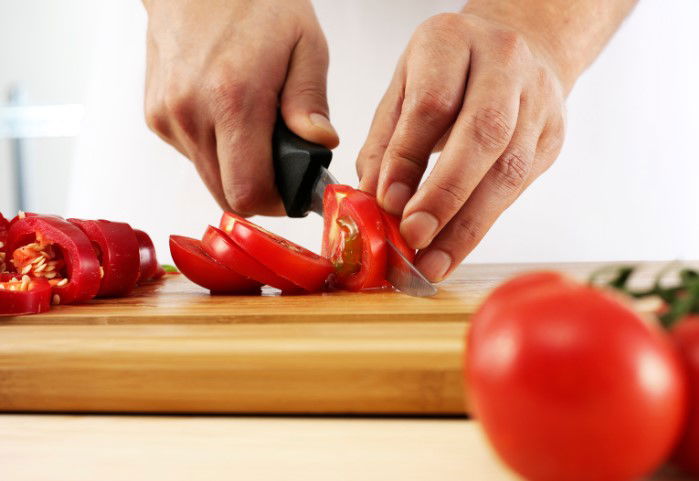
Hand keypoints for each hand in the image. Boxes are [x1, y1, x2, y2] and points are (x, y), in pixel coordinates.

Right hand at [143, 0, 337, 214]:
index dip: (277, 202)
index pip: (248, 192)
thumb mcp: (304, 43)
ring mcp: (168, 117)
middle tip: (281, 166)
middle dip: (259, 189)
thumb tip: (319, 145)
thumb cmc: (252, 1)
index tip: (294, 192)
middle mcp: (191, 113)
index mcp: (233, 99)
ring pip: (208, 178)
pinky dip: (215, 150)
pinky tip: (227, 117)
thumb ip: (310, 101)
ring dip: (236, 169)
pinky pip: (192, 156)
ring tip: (255, 132)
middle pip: (226, 195)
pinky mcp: (156, 116)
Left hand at [357, 10, 565, 281]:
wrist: (521, 47)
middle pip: (483, 134)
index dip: (407, 158)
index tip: (386, 202)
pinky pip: (517, 188)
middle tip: (414, 236)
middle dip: (445, 194)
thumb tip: (372, 201)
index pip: (432, 103)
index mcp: (453, 41)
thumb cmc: (450, 70)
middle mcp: (504, 63)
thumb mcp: (404, 88)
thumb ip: (386, 142)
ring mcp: (537, 101)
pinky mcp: (551, 137)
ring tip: (432, 262)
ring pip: (509, 169)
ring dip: (467, 225)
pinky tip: (454, 249)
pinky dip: (481, 225)